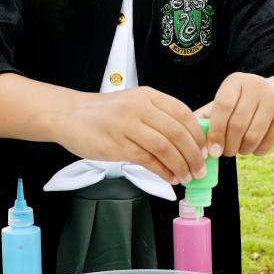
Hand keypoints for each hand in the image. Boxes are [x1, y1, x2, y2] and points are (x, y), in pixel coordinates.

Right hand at [55, 87, 206, 183]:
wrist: (68, 115)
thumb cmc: (103, 113)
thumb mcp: (134, 104)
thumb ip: (158, 117)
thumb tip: (188, 140)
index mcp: (148, 95)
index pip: (183, 114)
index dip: (198, 134)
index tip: (205, 150)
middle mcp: (140, 107)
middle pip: (177, 132)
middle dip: (193, 154)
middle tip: (200, 169)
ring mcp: (128, 125)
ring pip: (165, 147)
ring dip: (180, 165)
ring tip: (186, 176)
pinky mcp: (117, 145)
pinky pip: (147, 160)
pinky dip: (163, 171)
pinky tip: (169, 178)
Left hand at [197, 72, 273, 156]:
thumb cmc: (248, 104)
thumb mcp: (229, 102)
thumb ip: (208, 116)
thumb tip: (190, 135)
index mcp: (236, 81)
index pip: (222, 107)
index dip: (215, 131)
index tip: (212, 151)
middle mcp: (256, 85)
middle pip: (237, 125)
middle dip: (228, 145)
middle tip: (226, 152)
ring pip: (252, 136)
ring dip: (243, 150)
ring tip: (241, 149)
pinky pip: (266, 143)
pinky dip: (258, 151)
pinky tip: (256, 146)